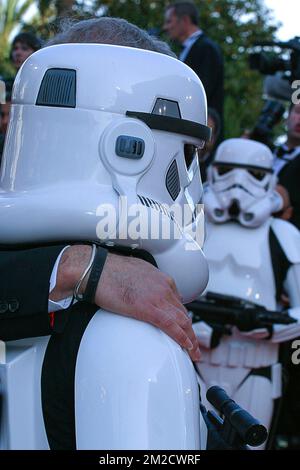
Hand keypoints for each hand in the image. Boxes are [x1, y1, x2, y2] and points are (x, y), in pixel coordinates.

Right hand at [50, 246, 200, 361]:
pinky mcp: (148, 309)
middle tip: (195, 344)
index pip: (178, 302)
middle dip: (191, 331)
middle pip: (184, 313)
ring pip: (183, 321)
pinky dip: (182, 338)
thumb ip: (147, 284)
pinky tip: (186, 347)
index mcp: (162, 279)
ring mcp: (158, 298)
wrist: (97, 270)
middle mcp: (165, 287)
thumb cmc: (110, 270)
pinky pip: (171, 327)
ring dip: (191, 339)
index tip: (184, 328)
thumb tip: (146, 293)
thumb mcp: (137, 272)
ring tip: (194, 352)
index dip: (183, 318)